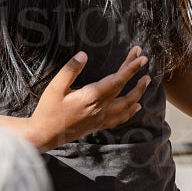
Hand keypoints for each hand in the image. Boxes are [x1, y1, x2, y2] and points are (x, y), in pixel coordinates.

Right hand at [29, 47, 148, 150]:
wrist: (45, 135)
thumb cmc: (48, 110)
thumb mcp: (55, 87)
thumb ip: (70, 70)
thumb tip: (84, 54)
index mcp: (91, 97)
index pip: (117, 80)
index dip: (130, 68)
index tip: (141, 58)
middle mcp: (100, 108)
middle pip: (123, 88)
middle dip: (135, 73)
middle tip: (143, 59)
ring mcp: (101, 118)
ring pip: (126, 105)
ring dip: (138, 92)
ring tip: (146, 80)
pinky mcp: (98, 125)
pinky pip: (120, 118)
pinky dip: (130, 111)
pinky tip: (137, 106)